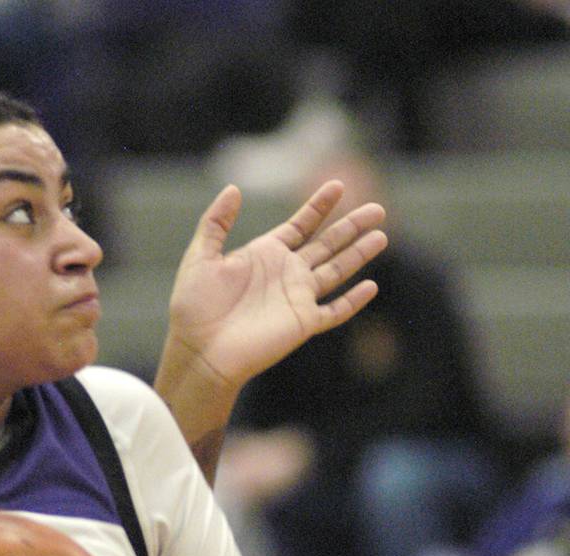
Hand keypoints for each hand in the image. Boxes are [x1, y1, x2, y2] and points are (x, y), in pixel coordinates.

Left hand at [164, 180, 388, 394]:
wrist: (199, 350)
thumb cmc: (194, 307)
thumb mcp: (200, 257)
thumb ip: (216, 223)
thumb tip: (233, 188)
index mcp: (264, 255)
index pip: (300, 225)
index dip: (319, 206)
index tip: (337, 185)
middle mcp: (285, 273)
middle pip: (327, 244)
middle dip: (351, 226)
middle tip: (378, 209)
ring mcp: (297, 298)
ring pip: (337, 270)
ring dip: (359, 254)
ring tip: (381, 236)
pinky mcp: (302, 322)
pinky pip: (335, 310)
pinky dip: (353, 300)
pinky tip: (371, 286)